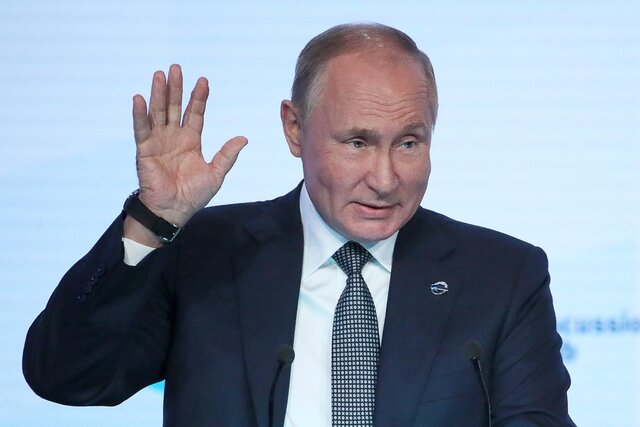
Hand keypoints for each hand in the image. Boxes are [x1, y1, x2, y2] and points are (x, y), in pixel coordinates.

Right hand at [126, 64, 246, 243]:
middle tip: (176, 67)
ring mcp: (158, 142)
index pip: (194, 113)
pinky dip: (140, 114)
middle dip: (176, 88)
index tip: (203, 81)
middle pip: (174, 107)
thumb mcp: (215, 173)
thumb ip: (227, 155)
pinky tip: (140, 98)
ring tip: (160, 75)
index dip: (198, 98)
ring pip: (158, 113)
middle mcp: (173, 138)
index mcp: (190, 141)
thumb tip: (243, 138)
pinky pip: (141, 130)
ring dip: (158, 93)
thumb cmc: (193, 195)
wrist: (173, 212)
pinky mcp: (144, 151)